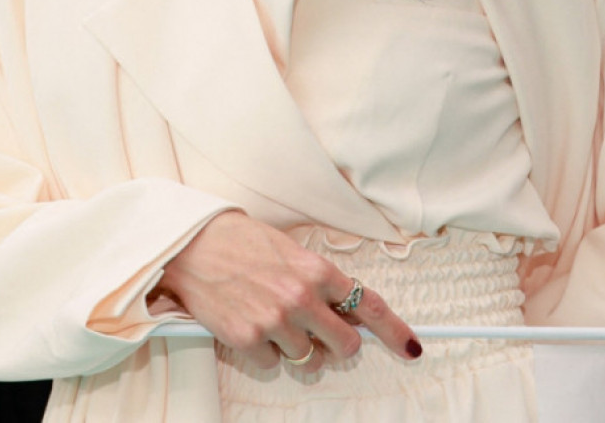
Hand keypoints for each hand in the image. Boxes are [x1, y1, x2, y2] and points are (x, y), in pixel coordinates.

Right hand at [157, 211, 420, 370]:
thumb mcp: (290, 251)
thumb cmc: (242, 241)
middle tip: (319, 332)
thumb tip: (346, 310)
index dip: (394, 330)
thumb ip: (319, 281)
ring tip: (270, 315)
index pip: (368, 304)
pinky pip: (272, 363)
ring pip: (307, 358)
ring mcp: (275, 322)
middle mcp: (301, 298)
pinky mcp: (248, 340)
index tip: (411, 347)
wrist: (193, 244)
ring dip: (295, 345)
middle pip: (345, 346)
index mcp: (316, 270)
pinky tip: (249, 322)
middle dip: (337, 344)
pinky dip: (265, 351)